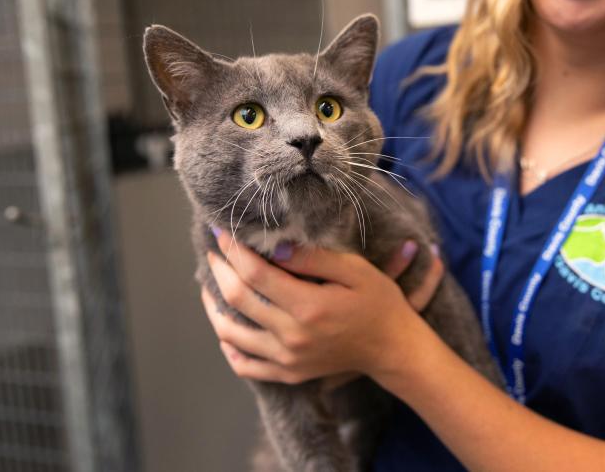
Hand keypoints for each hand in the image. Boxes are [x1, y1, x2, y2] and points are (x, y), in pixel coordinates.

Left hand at [201, 232, 443, 384]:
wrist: (392, 348)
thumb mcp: (355, 270)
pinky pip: (245, 366)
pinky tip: (228, 328)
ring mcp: (287, 360)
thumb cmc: (377, 302)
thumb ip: (314, 258)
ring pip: (231, 334)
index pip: (255, 273)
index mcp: (309, 307)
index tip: (222, 231)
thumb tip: (272, 249)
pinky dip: (229, 347)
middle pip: (237, 299)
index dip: (233, 250)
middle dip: (219, 270)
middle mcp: (292, 336)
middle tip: (215, 252)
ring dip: (214, 307)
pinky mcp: (288, 374)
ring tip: (211, 286)